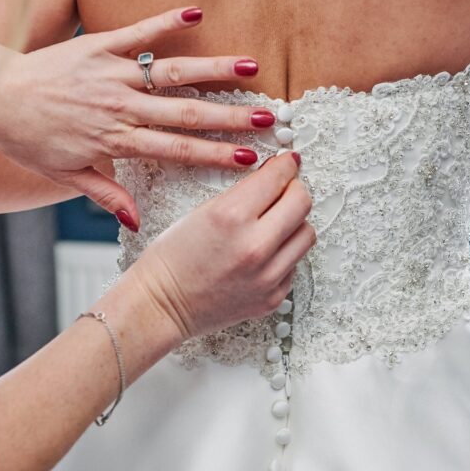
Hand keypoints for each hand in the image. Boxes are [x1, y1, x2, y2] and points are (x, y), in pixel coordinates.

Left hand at [0, 7, 275, 228]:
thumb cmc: (25, 138)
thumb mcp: (63, 175)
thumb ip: (105, 194)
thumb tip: (136, 220)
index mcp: (115, 141)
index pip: (176, 150)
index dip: (215, 154)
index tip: (249, 158)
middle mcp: (120, 107)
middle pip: (185, 112)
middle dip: (229, 116)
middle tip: (267, 118)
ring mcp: (111, 74)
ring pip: (171, 72)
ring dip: (213, 69)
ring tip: (250, 66)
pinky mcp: (98, 45)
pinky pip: (137, 31)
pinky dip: (165, 21)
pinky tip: (196, 12)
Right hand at [122, 152, 313, 344]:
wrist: (162, 306)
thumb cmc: (172, 260)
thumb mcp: (202, 211)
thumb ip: (244, 193)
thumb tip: (276, 178)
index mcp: (231, 216)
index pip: (279, 177)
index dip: (285, 165)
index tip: (287, 164)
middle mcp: (254, 246)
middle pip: (302, 202)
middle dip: (293, 190)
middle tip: (283, 191)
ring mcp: (267, 275)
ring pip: (307, 233)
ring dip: (293, 224)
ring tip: (274, 225)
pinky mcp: (273, 297)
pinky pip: (295, 264)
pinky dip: (284, 254)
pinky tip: (263, 254)